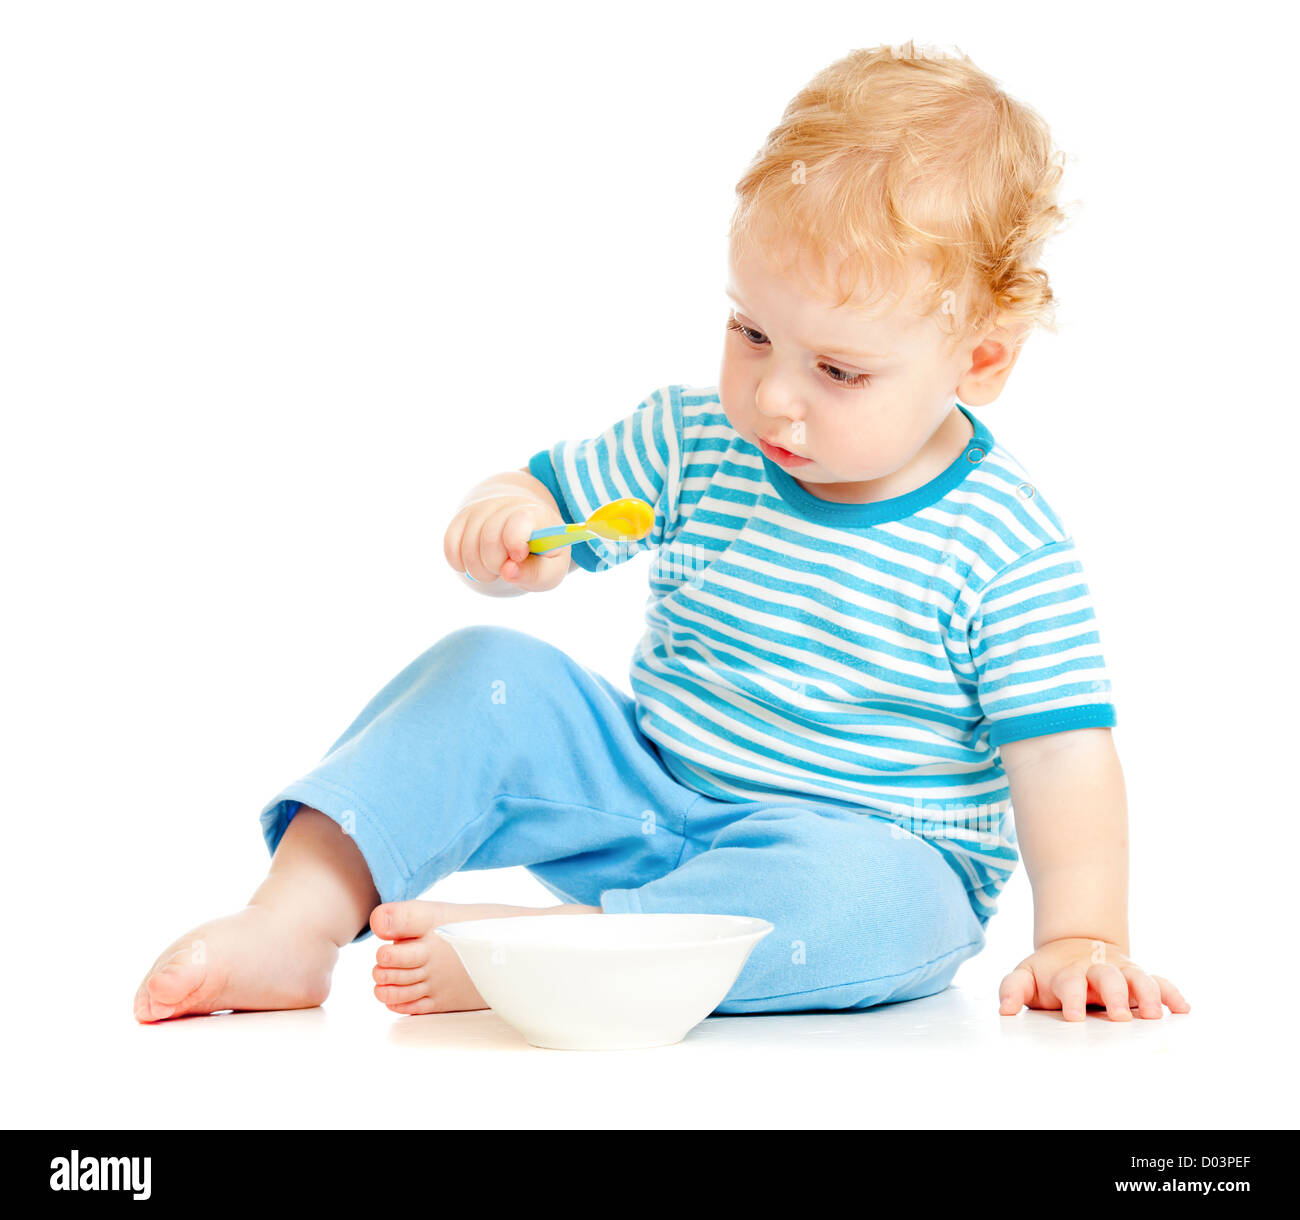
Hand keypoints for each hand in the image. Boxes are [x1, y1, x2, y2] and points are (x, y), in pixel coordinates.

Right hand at [444, 494, 568, 592]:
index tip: (518, 555)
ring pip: (467, 547)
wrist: (523, 527)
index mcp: (536, 515)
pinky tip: (475, 564)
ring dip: (479, 571)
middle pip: (489, 540)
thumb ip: (536, 574)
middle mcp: (506, 505)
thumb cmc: (540, 553)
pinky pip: (450, 546)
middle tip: (506, 569)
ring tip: (493, 569)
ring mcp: (481, 508)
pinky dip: (460, 563)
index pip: (518, 521)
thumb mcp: (551, 569)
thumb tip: (508, 572)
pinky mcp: (461, 517)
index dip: (515, 541)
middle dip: (496, 566)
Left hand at [998, 938, 1189, 1021]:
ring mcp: (1121, 972)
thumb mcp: (1025, 976)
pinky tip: (1183, 1009)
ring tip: (1154, 1015)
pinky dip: (1172, 993)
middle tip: (1120, 1017)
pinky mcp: (1139, 977)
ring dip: (1148, 994)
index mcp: (1069, 973)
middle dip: (1114, 995)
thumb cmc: (1049, 972)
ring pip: (1139, 977)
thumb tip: (1004, 1010)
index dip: (1072, 999)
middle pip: (1109, 978)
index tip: (1073, 1017)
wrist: (1073, 946)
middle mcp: (1098, 971)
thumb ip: (1012, 990)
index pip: (1070, 983)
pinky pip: (1160, 981)